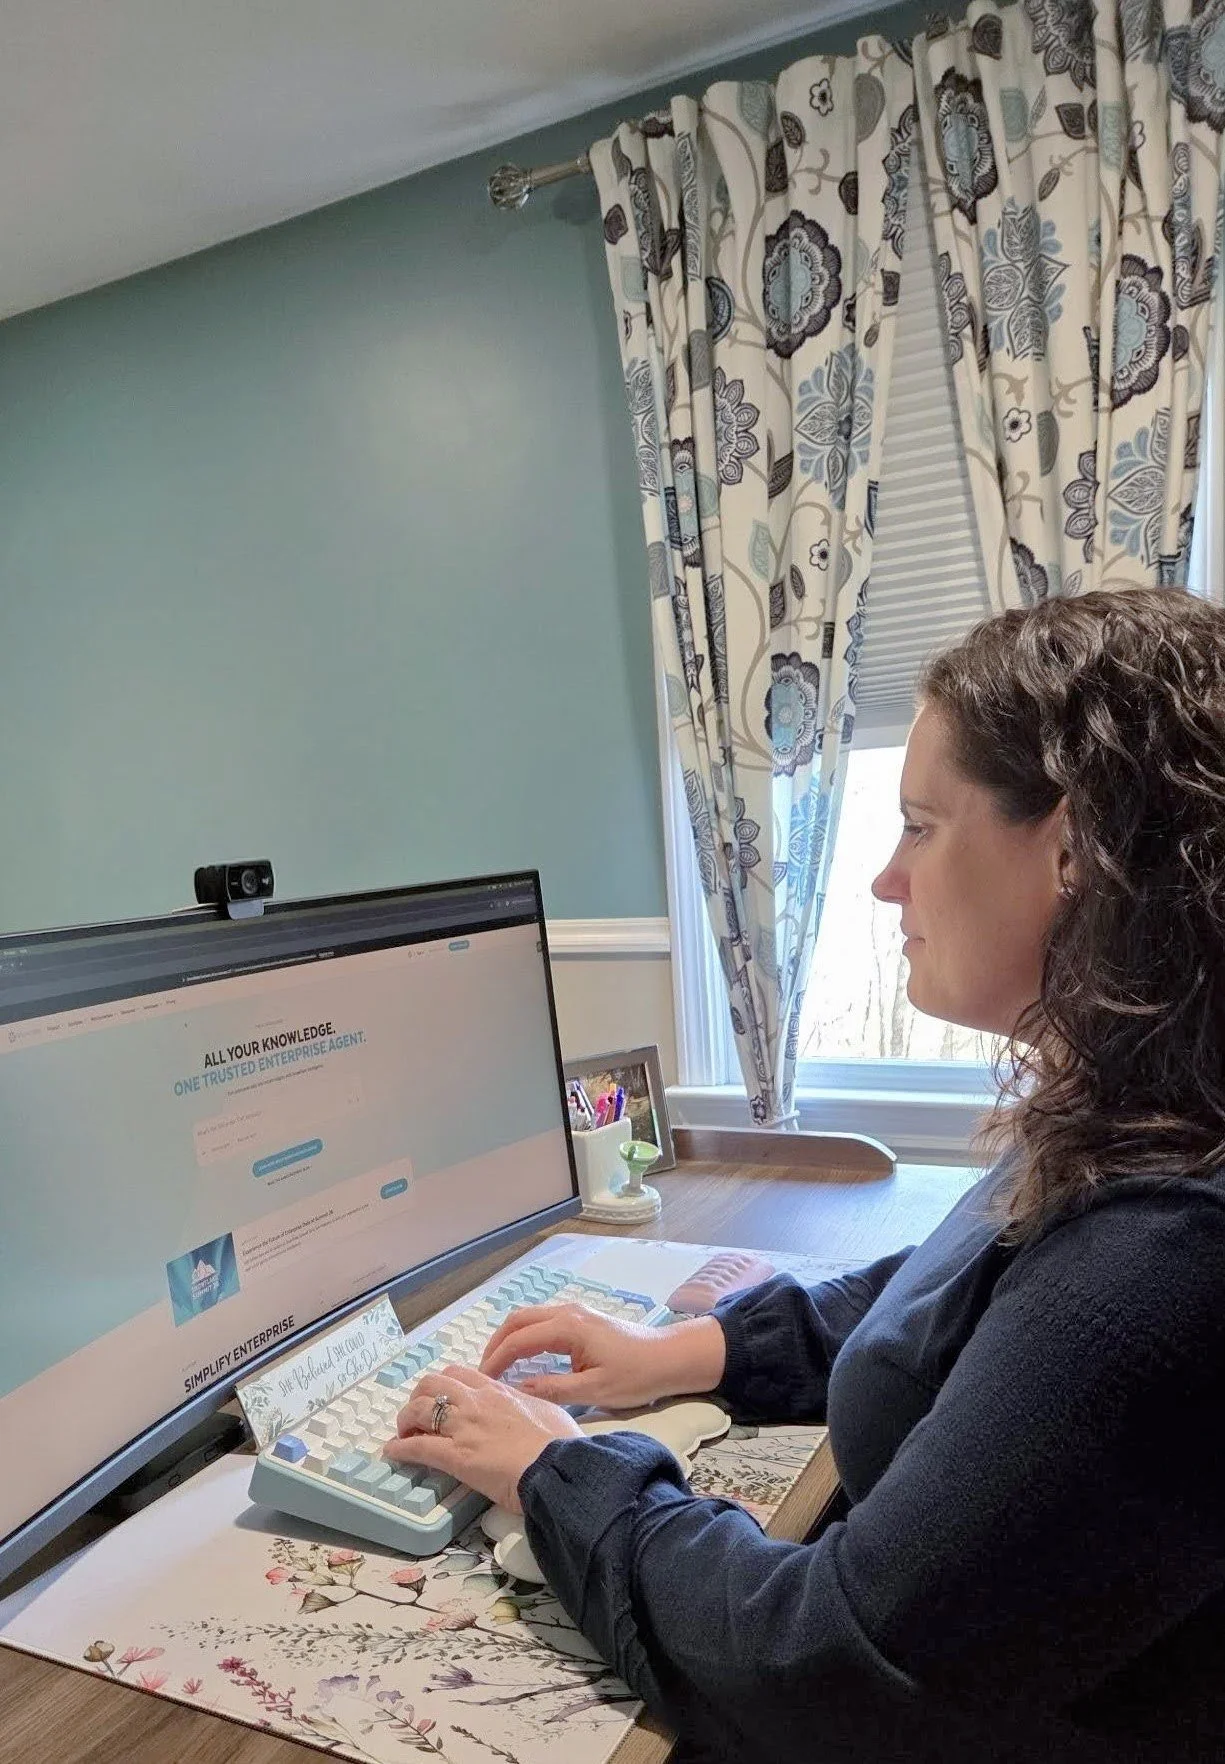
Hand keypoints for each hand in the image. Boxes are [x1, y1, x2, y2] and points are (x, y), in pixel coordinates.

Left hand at [383, 1365, 581, 1513]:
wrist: (558, 1467)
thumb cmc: (560, 1444)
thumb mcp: (550, 1411)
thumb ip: (532, 1405)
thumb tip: (531, 1407)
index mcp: (499, 1391)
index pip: (460, 1374)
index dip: (445, 1385)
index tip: (442, 1399)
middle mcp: (476, 1402)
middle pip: (432, 1383)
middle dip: (419, 1397)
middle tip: (419, 1415)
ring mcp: (464, 1427)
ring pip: (419, 1409)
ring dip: (406, 1419)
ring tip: (403, 1432)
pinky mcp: (456, 1455)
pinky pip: (418, 1446)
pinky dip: (400, 1448)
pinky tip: (393, 1452)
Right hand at [478, 1303, 726, 1411]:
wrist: (670, 1357)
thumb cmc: (636, 1375)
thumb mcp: (593, 1390)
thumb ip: (552, 1389)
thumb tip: (516, 1391)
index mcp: (568, 1327)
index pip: (518, 1340)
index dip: (496, 1360)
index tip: (482, 1381)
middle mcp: (567, 1313)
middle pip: (517, 1321)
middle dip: (496, 1345)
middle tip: (482, 1374)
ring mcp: (574, 1313)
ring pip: (529, 1319)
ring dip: (509, 1339)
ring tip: (497, 1368)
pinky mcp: (581, 1320)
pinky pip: (542, 1323)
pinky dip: (525, 1337)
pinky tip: (523, 1360)